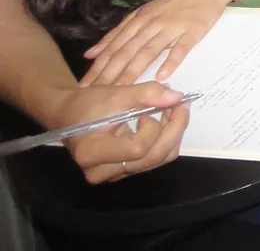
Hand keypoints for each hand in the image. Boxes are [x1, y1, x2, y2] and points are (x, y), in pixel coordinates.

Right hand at [49, 82, 190, 184]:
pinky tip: (165, 120)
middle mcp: (102, 171)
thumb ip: (146, 94)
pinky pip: (153, 158)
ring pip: (158, 159)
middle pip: (153, 157)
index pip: (137, 148)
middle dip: (174, 128)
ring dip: (172, 133)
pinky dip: (165, 138)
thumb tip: (177, 96)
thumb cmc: (87, 105)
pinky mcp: (124, 170)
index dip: (154, 127)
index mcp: (92, 153)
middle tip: (180, 104)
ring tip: (173, 109)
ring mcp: (114, 174)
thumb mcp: (115, 93)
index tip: (154, 106)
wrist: (70, 115)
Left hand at [81, 0, 241, 86]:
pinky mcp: (192, 31)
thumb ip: (118, 33)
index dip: (98, 67)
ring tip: (122, 91)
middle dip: (110, 74)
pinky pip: (180, 48)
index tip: (84, 87)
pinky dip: (171, 61)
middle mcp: (150, 24)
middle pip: (127, 52)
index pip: (113, 47)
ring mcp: (171, 27)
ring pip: (148, 51)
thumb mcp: (142, 13)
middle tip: (96, 95)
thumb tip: (90, 53)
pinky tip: (163, 77)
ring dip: (133, 71)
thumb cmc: (174, 1)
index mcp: (137, 20)